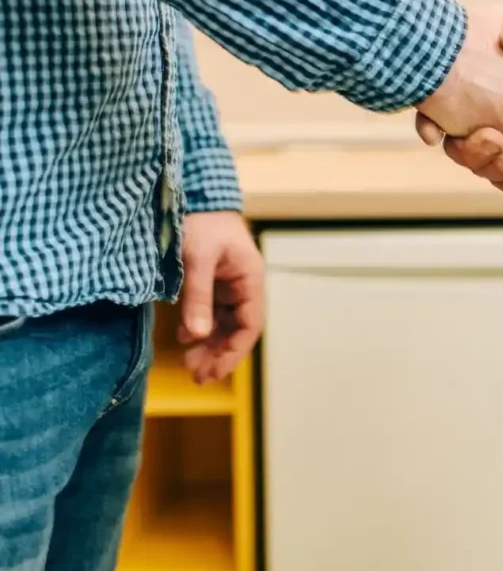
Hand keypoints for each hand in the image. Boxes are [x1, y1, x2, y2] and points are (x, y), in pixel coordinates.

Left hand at [178, 211, 264, 383]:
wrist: (194, 194)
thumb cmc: (201, 222)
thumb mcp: (197, 259)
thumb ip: (198, 297)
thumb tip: (196, 337)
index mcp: (250, 279)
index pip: (250, 325)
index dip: (233, 352)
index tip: (212, 373)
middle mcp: (243, 285)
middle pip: (237, 329)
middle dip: (219, 354)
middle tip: (197, 376)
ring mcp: (228, 284)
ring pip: (224, 324)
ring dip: (209, 345)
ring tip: (190, 365)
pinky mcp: (212, 282)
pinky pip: (210, 313)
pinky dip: (199, 329)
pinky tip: (184, 339)